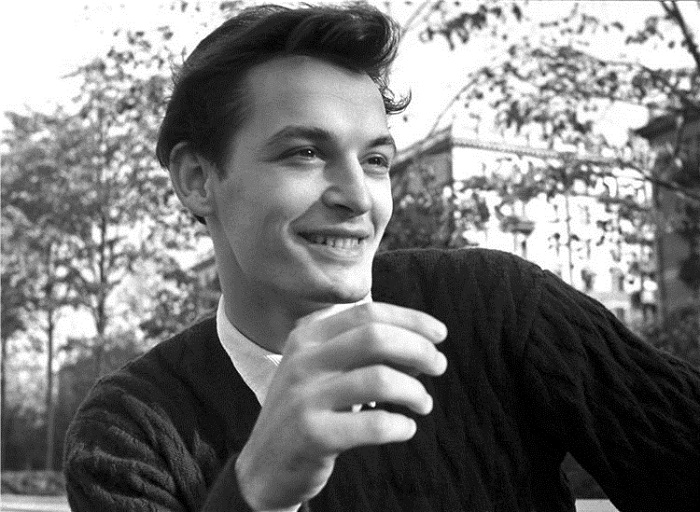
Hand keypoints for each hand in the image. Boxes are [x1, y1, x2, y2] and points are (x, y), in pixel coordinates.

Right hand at [234, 302, 447, 509]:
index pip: (367, 313)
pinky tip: (405, 428)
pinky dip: (400, 426)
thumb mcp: (319, 370)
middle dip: (418, 348)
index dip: (410, 320)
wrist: (263, 467)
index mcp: (306, 337)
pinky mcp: (312, 434)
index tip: (439, 334)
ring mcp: (304, 397)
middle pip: (375, 337)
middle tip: (438, 366)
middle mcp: (302, 361)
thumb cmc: (306, 412)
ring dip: (414, 390)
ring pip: (379, 379)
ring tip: (423, 403)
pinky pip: (373, 425)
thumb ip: (356, 350)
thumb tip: (419, 343)